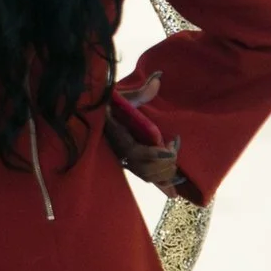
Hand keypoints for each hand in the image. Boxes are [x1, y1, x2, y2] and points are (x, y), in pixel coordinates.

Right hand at [105, 71, 184, 192]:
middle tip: (174, 147)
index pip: (135, 152)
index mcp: (118, 136)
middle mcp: (121, 153)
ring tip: (174, 159)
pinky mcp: (131, 165)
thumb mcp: (125, 95)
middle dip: (164, 163)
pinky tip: (173, 193)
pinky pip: (146, 179)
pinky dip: (160, 186)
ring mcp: (125, 161)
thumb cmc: (112, 103)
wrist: (96, 113)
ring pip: (146, 176)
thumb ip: (142, 91)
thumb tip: (159, 77)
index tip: (169, 149)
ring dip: (164, 173)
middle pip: (145, 168)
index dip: (153, 154)